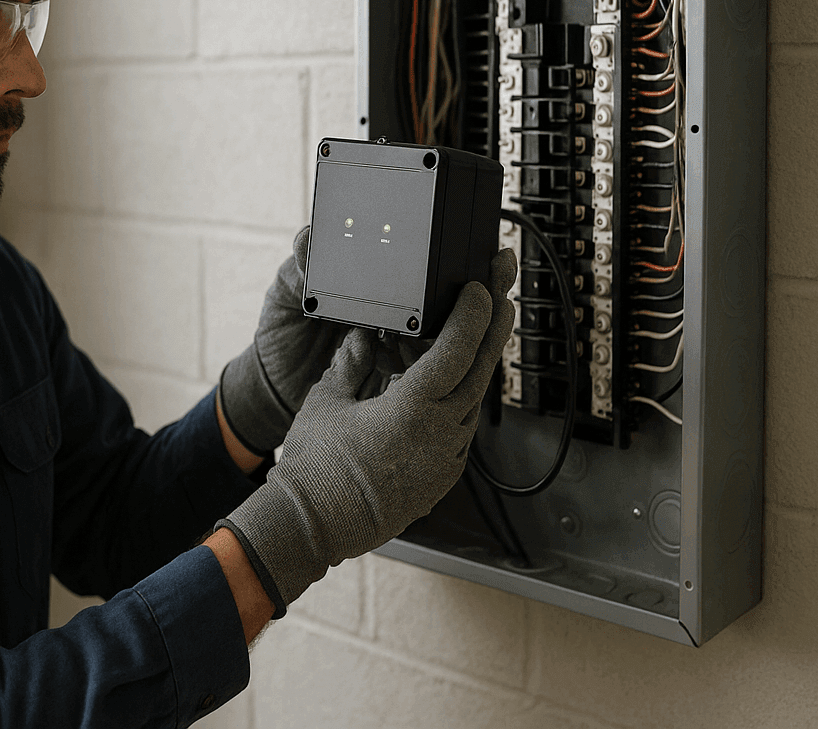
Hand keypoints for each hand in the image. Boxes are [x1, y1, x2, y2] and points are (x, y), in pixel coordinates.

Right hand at [220, 248, 516, 610]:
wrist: (314, 527)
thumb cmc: (315, 469)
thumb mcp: (326, 401)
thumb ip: (349, 363)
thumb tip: (361, 339)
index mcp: (413, 411)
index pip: (457, 350)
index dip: (473, 315)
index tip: (481, 290)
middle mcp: (439, 436)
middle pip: (480, 371)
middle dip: (492, 330)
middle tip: (502, 296)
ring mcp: (445, 460)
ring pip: (474, 401)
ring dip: (477, 365)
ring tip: (475, 334)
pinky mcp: (441, 477)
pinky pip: (461, 428)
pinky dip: (459, 399)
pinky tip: (447, 384)